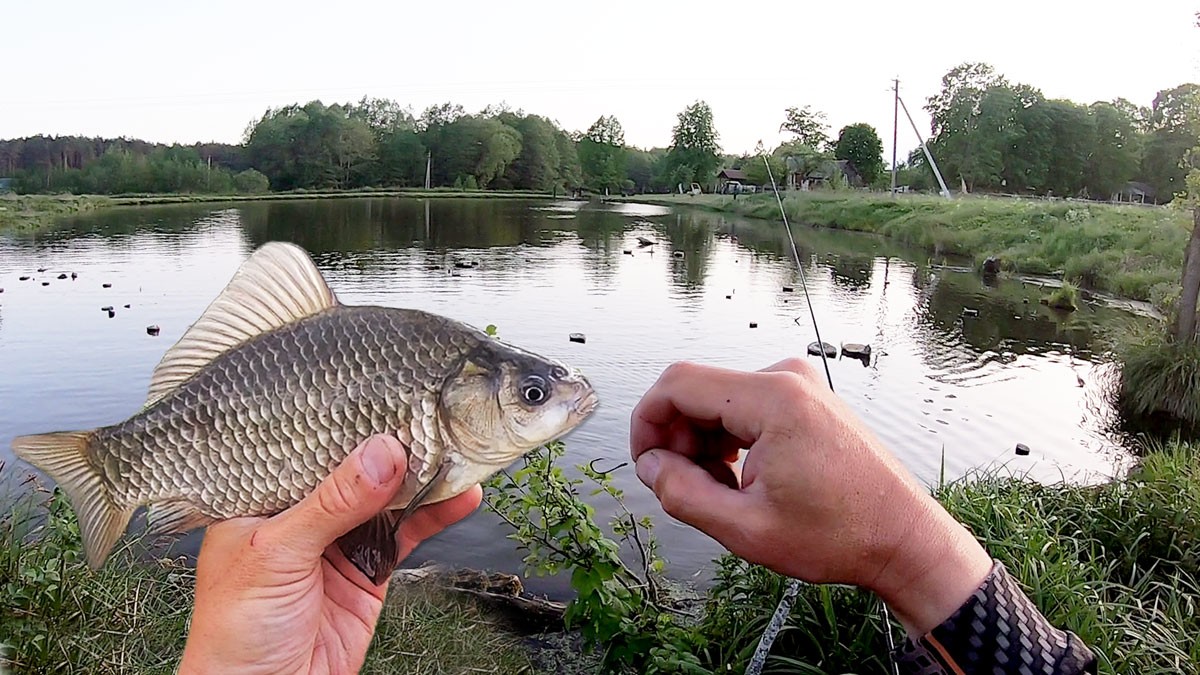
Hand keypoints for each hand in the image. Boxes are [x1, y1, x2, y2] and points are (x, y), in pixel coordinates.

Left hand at [178, 435, 481, 674]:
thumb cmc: (232, 633)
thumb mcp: (274, 554)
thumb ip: (331, 504)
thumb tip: (380, 455)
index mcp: (260, 494)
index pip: (305, 444)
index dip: (344, 421)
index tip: (386, 397)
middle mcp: (302, 512)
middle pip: (355, 466)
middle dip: (394, 444)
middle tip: (434, 417)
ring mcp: (338, 540)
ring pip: (387, 495)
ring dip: (423, 476)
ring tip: (458, 450)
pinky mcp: (368, 569)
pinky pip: (407, 532)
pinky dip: (436, 514)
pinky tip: (461, 496)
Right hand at [629, 359, 991, 635]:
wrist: (903, 538)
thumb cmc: (839, 536)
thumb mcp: (746, 530)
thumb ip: (683, 494)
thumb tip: (651, 466)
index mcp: (773, 399)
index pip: (677, 384)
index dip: (646, 423)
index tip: (645, 465)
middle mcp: (786, 379)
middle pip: (696, 391)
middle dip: (676, 439)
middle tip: (685, 490)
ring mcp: (799, 386)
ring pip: (717, 401)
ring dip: (702, 443)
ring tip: (721, 493)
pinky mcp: (805, 399)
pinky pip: (744, 407)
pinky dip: (728, 439)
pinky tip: (740, 480)